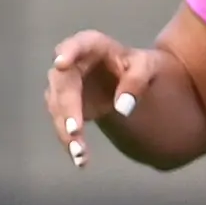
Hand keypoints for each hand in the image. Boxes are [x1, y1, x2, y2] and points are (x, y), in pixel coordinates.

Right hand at [44, 30, 157, 169]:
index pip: (78, 44)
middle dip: (67, 108)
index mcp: (93, 45)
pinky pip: (62, 123)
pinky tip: (81, 160)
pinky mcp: (65, 104)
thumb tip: (122, 108)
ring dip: (65, 131)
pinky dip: (70, 141)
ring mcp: (65, 84)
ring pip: (57, 107)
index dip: (68, 52)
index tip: (60, 63)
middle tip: (75, 131)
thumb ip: (137, 82)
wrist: (136, 78)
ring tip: (80, 154)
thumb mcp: (148, 67)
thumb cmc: (142, 66)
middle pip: (63, 84)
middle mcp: (72, 62)